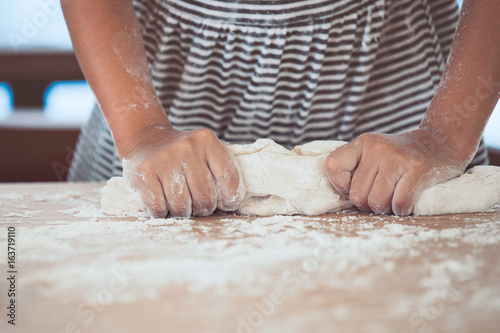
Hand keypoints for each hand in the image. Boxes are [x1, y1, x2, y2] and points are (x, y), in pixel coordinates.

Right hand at [121, 126, 245, 217]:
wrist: (145, 138)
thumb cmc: (182, 154)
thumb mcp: (204, 150)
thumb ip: (219, 169)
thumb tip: (232, 202)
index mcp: (206, 140)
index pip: (228, 175)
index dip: (232, 196)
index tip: (228, 204)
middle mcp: (186, 147)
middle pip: (205, 196)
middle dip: (204, 208)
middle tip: (200, 207)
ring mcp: (164, 159)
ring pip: (181, 205)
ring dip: (183, 212)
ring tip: (181, 204)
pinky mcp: (144, 172)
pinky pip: (159, 207)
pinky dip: (162, 212)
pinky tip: (164, 203)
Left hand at [325, 128, 468, 214]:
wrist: (441, 143)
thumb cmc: (400, 157)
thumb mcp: (373, 152)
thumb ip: (355, 169)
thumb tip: (342, 198)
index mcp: (362, 143)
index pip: (332, 166)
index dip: (341, 186)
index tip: (354, 188)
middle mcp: (378, 148)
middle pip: (357, 195)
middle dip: (368, 204)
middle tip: (380, 197)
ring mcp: (398, 159)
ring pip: (376, 202)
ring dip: (385, 209)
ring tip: (393, 198)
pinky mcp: (417, 171)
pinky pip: (399, 204)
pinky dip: (401, 210)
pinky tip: (406, 201)